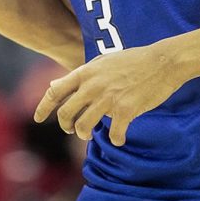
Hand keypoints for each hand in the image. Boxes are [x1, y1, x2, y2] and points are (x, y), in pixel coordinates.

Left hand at [33, 44, 184, 145]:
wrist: (162, 62)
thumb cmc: (132, 61)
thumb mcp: (101, 62)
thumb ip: (78, 75)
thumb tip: (53, 84)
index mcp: (86, 72)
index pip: (55, 91)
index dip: (43, 107)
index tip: (37, 119)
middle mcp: (93, 86)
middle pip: (66, 114)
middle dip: (66, 125)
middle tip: (73, 129)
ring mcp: (109, 99)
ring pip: (84, 127)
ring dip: (85, 135)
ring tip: (91, 134)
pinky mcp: (126, 110)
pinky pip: (114, 134)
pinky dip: (116, 139)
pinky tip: (120, 138)